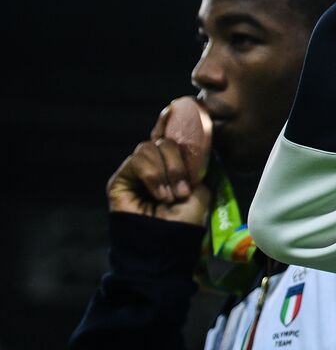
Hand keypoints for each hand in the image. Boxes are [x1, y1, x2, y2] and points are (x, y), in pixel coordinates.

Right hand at [107, 102, 213, 225]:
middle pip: (164, 140)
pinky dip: (152, 175)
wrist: (164, 244)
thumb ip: (197, 164)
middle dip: (178, 161)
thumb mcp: (200, 188)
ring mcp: (136, 171)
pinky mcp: (120, 179)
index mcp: (173, 165)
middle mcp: (154, 165)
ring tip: (171, 196)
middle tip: (184, 189)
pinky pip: (137, 160)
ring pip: (150, 147)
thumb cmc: (185, 222)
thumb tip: (199, 141)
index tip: (176, 106)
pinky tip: (159, 195)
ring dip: (166, 171)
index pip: (169, 136)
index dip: (170, 120)